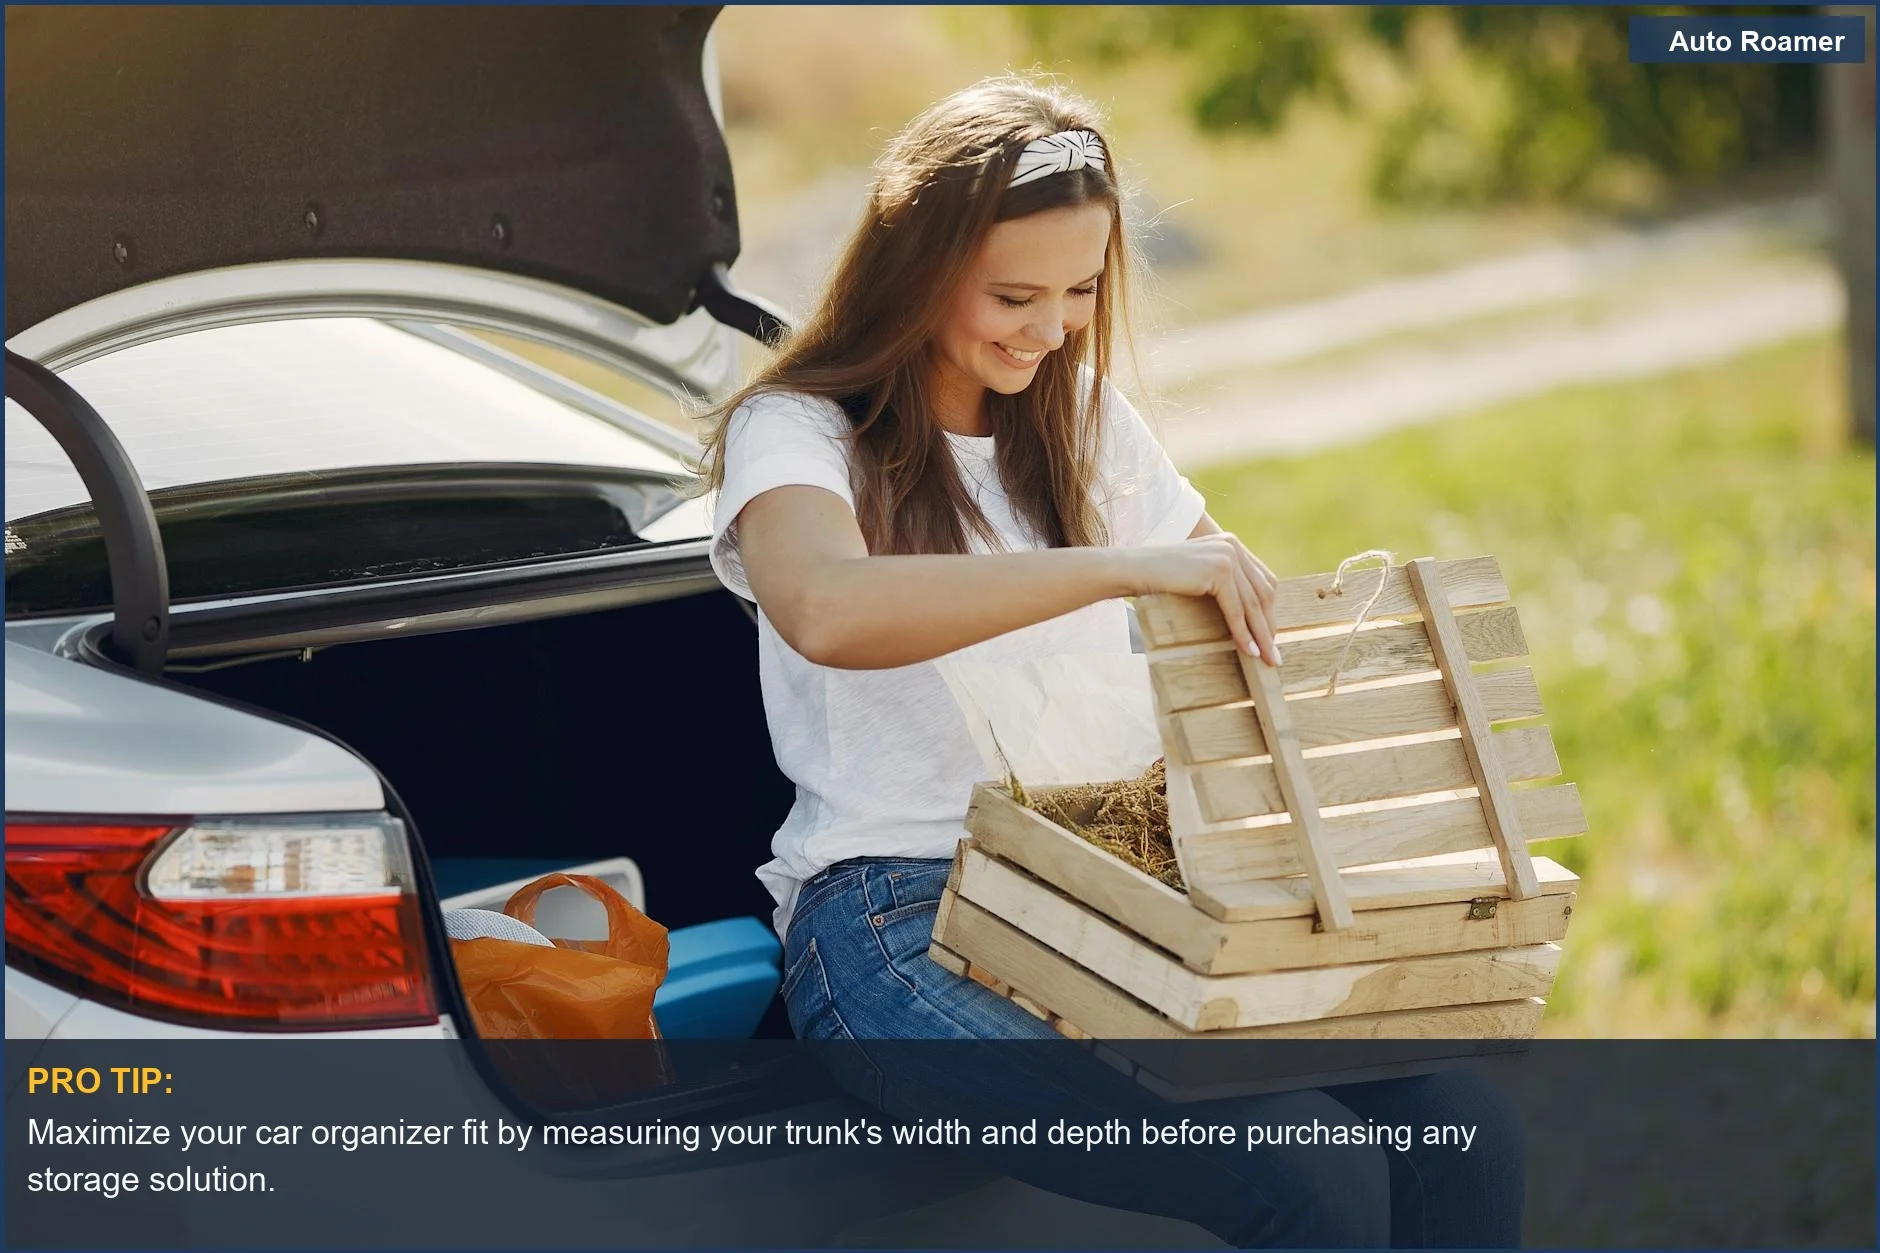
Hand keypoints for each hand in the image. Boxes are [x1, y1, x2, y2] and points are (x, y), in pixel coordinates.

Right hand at [1122, 533, 1281, 663]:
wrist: (1132, 569)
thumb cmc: (1160, 578)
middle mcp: (1233, 546)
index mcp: (1231, 544)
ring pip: (1252, 604)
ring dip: (1261, 635)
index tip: (1270, 637)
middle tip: (1273, 654)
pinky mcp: (1218, 571)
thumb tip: (1248, 616)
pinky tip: (1248, 651)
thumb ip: (1222, 583)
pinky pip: (1236, 609)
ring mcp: (1227, 556)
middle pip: (1263, 593)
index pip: (1263, 581)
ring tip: (1265, 659)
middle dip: (1269, 626)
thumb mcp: (1198, 575)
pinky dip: (1243, 633)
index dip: (1269, 611)